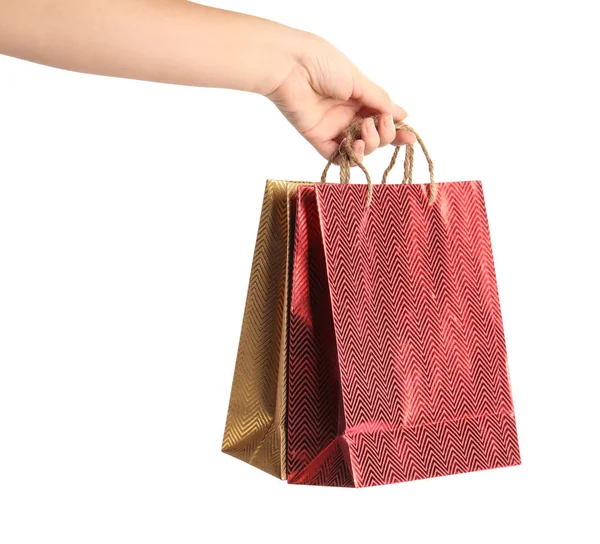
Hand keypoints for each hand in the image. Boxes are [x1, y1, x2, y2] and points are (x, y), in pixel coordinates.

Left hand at [265, 33, 414, 163]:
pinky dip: (352, 157)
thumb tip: (402, 114)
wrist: (292, 68)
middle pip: (375, 137)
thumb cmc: (323, 65)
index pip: (382, 119)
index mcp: (358, 98)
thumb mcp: (359, 81)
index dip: (396, 130)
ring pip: (361, 149)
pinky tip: (357, 147)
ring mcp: (334, 128)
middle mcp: (347, 115)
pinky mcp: (318, 139)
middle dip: (385, 134)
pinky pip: (339, 158)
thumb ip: (380, 101)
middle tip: (381, 122)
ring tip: (365, 129)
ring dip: (371, 144)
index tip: (409, 136)